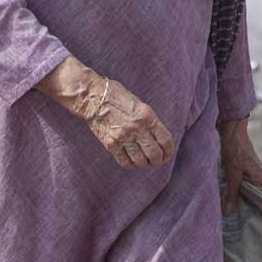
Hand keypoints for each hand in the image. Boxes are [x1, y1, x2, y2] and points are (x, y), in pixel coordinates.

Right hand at [40, 58, 176, 168]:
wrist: (92, 97)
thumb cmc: (116, 96)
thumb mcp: (139, 104)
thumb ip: (149, 120)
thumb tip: (158, 138)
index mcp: (147, 116)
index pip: (165, 140)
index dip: (169, 151)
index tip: (167, 154)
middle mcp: (137, 128)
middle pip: (154, 154)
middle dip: (159, 161)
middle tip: (158, 161)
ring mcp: (123, 137)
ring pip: (140, 160)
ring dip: (146, 164)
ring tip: (146, 162)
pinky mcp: (110, 144)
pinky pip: (125, 162)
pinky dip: (131, 165)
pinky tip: (133, 161)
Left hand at [217, 118, 261, 213]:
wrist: (230, 128)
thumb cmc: (235, 149)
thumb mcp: (232, 174)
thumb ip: (231, 193)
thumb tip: (228, 212)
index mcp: (260, 178)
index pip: (255, 200)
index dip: (244, 208)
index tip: (234, 218)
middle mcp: (257, 176)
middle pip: (247, 195)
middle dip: (236, 201)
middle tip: (224, 212)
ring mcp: (249, 171)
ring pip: (239, 187)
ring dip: (231, 192)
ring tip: (221, 202)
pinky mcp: (240, 166)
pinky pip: (235, 180)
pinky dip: (228, 185)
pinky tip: (220, 189)